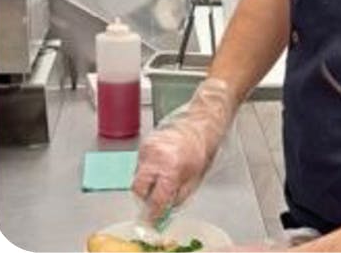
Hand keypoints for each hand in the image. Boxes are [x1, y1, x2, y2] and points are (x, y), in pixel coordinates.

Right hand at [132, 78, 235, 221]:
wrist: (201, 121)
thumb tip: (166, 210)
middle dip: (144, 197)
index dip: (152, 213)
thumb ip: (179, 196)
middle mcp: (156, 159)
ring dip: (146, 181)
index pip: (155, 200)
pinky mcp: (146, 142)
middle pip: (138, 189)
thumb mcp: (196, 177)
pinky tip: (162, 163)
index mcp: (171, 169)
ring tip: (163, 176)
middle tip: (153, 200)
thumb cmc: (203, 146)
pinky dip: (148, 167)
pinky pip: (141, 162)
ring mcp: (148, 149)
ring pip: (137, 175)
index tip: (151, 220)